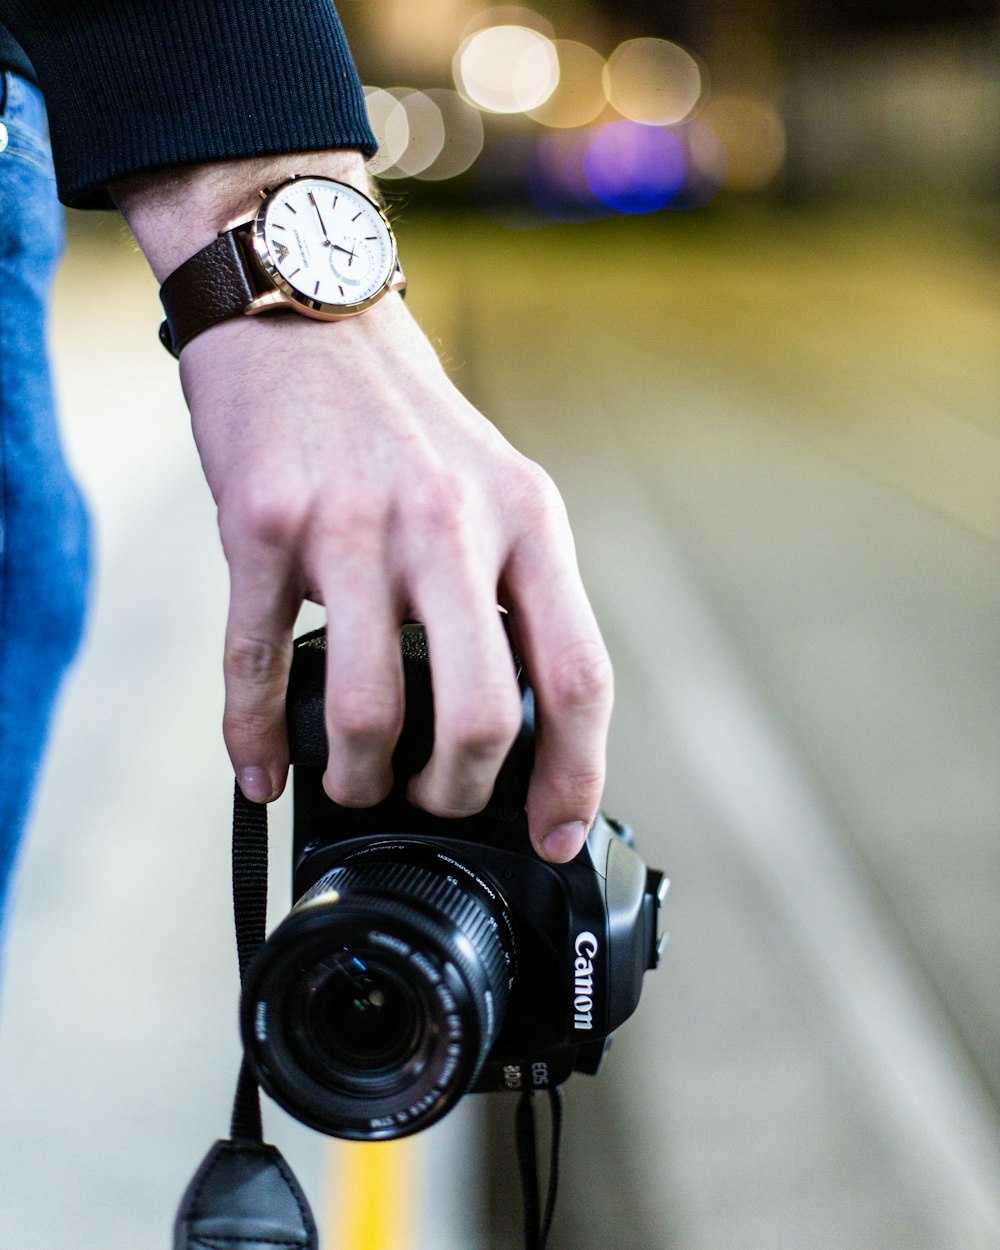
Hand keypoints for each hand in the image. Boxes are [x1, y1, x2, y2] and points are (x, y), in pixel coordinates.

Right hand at [112, 154, 612, 862]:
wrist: (301, 310)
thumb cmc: (403, 420)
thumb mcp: (496, 488)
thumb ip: (513, 593)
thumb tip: (516, 722)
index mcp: (527, 519)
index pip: (578, 675)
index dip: (574, 775)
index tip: (554, 833)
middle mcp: (450, 523)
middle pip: (481, 713)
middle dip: (456, 790)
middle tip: (432, 800)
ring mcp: (353, 524)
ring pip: (366, 707)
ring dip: (358, 775)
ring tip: (352, 778)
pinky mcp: (262, 524)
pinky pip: (254, 665)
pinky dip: (254, 739)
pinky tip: (261, 770)